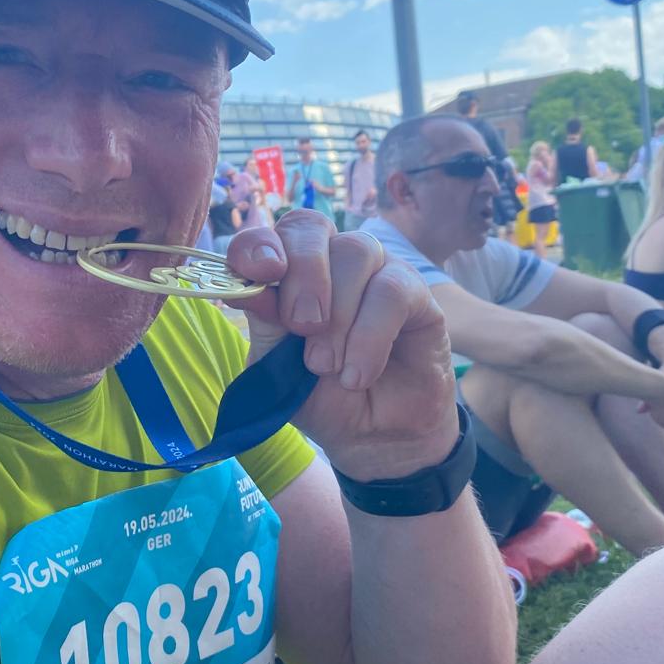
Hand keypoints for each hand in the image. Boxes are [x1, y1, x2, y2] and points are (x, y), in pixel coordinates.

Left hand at [227, 211, 458, 481]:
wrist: (373, 436)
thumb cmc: (320, 396)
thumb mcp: (278, 369)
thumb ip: (266, 326)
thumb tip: (246, 290)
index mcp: (287, 271)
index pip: (269, 235)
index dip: (258, 245)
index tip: (261, 273)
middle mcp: (330, 260)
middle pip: (312, 227)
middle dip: (303, 275)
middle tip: (301, 327)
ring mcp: (375, 271)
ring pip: (355, 252)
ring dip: (337, 315)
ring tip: (326, 366)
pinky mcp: (416, 294)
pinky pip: (391, 291)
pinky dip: (369, 336)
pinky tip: (357, 375)